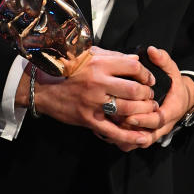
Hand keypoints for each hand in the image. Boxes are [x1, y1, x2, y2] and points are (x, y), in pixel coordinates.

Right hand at [30, 46, 158, 149]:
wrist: (42, 88)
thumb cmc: (66, 70)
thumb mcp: (88, 55)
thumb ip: (113, 56)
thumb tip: (135, 59)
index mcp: (99, 64)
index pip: (133, 67)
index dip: (146, 73)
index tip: (149, 79)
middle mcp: (98, 82)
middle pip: (134, 90)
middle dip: (147, 94)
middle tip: (150, 96)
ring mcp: (93, 102)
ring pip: (127, 109)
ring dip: (143, 112)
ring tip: (148, 111)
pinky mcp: (88, 119)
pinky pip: (113, 130)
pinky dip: (129, 136)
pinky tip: (142, 137)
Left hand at [116, 46, 193, 148]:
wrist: (179, 100)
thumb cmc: (173, 84)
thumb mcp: (172, 70)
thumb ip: (163, 60)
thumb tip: (152, 51)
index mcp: (171, 110)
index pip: (158, 120)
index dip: (144, 120)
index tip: (130, 115)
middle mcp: (163, 125)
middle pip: (146, 135)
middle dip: (129, 129)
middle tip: (113, 121)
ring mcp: (154, 132)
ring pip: (137, 142)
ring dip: (123, 137)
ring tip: (107, 128)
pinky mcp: (145, 135)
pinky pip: (132, 144)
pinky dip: (121, 140)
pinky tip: (107, 133)